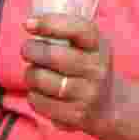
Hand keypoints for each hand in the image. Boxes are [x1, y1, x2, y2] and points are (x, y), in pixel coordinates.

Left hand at [22, 14, 118, 133]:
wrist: (111, 105)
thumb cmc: (89, 68)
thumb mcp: (90, 46)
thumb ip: (67, 33)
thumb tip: (30, 23)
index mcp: (99, 47)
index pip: (78, 29)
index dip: (50, 24)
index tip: (29, 23)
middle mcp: (96, 70)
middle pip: (52, 56)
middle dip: (31, 50)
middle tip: (27, 49)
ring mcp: (87, 95)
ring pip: (40, 79)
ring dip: (30, 73)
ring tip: (34, 72)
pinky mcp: (75, 116)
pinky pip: (39, 101)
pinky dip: (33, 95)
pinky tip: (41, 92)